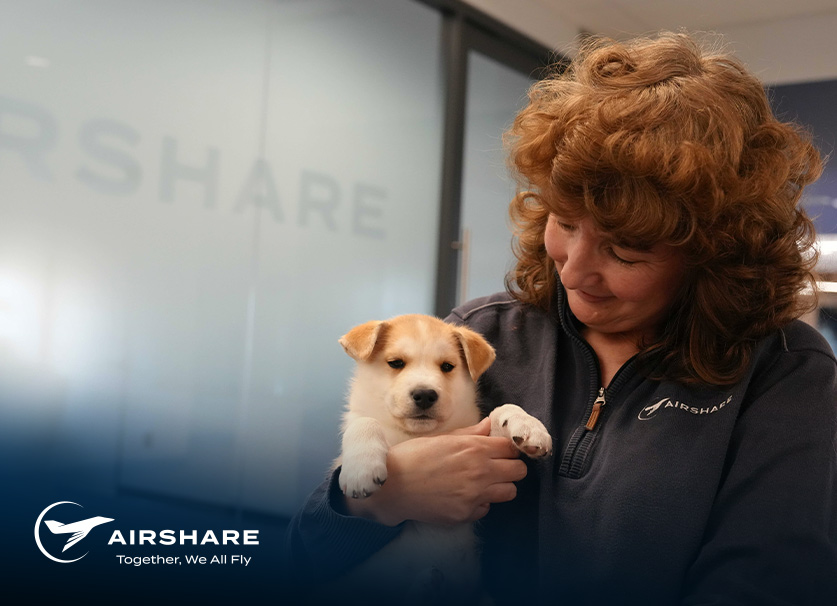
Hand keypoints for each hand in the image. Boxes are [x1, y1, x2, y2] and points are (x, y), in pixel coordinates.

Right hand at [344, 418, 526, 525]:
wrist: (390, 486)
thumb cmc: (412, 457)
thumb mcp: (440, 438)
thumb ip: (469, 433)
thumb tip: (488, 425)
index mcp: (474, 448)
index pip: (510, 448)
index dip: (506, 448)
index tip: (499, 451)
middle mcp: (479, 472)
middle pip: (518, 471)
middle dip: (510, 467)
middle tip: (495, 467)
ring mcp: (474, 495)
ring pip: (510, 492)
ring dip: (500, 486)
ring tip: (482, 483)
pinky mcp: (466, 514)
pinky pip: (487, 509)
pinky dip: (480, 503)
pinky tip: (463, 496)